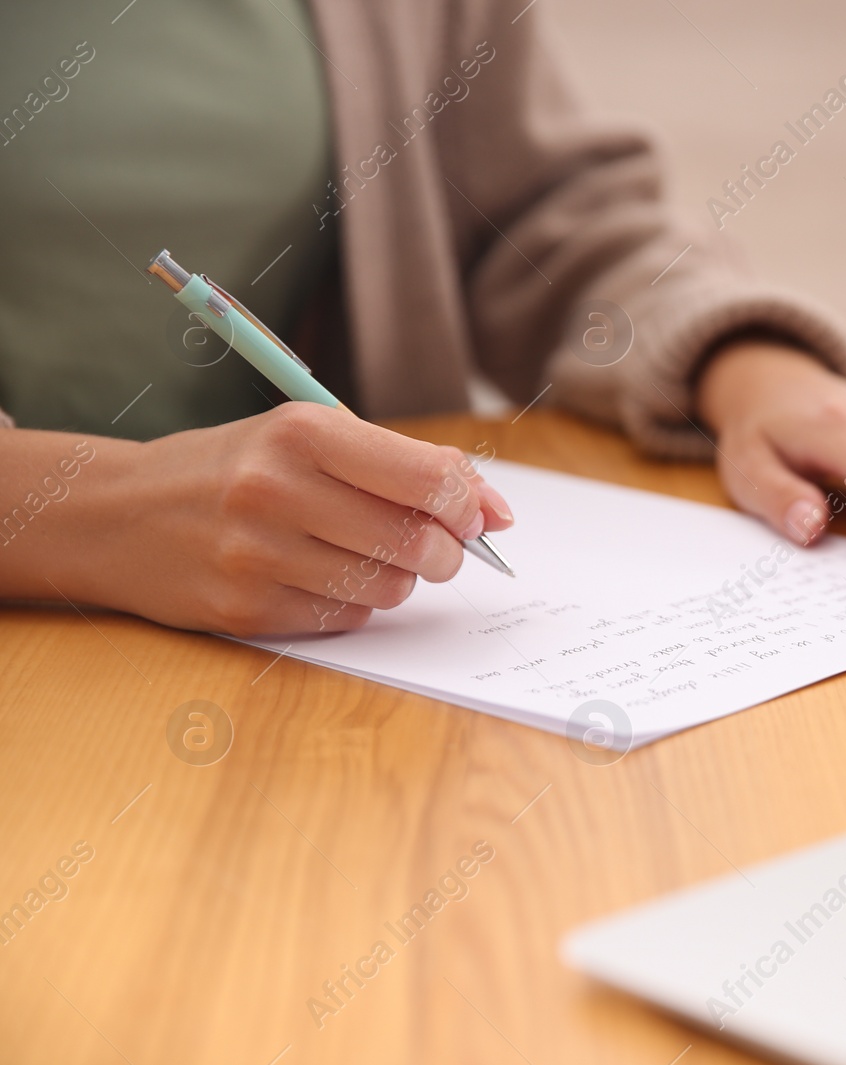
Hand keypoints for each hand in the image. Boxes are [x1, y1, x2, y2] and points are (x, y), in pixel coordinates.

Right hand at [38, 404, 513, 635]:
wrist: (115, 514)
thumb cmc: (234, 468)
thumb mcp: (309, 438)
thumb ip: (405, 465)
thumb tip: (498, 510)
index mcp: (302, 433)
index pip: (426, 477)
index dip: (467, 504)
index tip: (473, 515)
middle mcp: (277, 491)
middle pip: (416, 542)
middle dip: (445, 552)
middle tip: (434, 546)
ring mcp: (256, 555)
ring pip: (389, 587)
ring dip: (398, 579)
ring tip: (361, 554)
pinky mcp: (245, 609)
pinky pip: (346, 619)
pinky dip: (354, 603)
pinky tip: (321, 577)